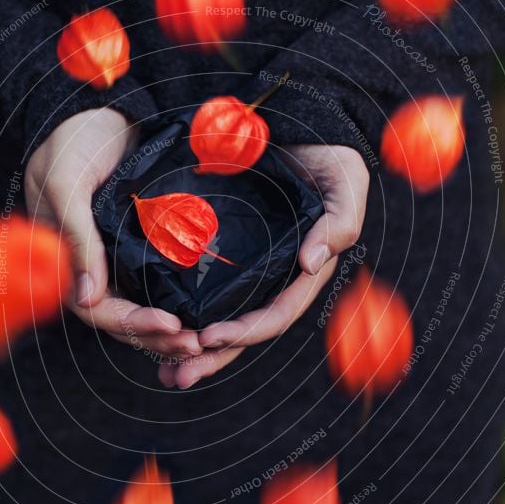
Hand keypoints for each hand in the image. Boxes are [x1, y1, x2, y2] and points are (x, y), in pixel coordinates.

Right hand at [25, 109, 202, 357]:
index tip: (170, 325)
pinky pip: (159, 283)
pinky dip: (178, 301)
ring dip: (171, 328)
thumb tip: (87, 298)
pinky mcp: (141, 247)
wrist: (98, 111)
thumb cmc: (71, 143)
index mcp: (66, 261)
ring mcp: (118, 260)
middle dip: (159, 336)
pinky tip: (205, 310)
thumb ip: (76, 236)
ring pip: (144, 307)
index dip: (133, 323)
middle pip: (125, 318)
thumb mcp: (66, 183)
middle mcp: (93, 268)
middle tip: (198, 344)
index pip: (98, 310)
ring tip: (206, 339)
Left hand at [158, 145, 369, 388]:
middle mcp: (274, 277)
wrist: (297, 125)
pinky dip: (183, 312)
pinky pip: (203, 290)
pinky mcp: (225, 253)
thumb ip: (340, 221)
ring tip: (164, 373)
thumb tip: (311, 263)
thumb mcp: (346, 182)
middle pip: (244, 329)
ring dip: (194, 349)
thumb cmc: (327, 155)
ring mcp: (249, 268)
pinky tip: (158, 328)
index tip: (208, 337)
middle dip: (213, 358)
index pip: (277, 313)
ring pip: (222, 318)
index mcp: (302, 271)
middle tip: (177, 377)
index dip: (246, 331)